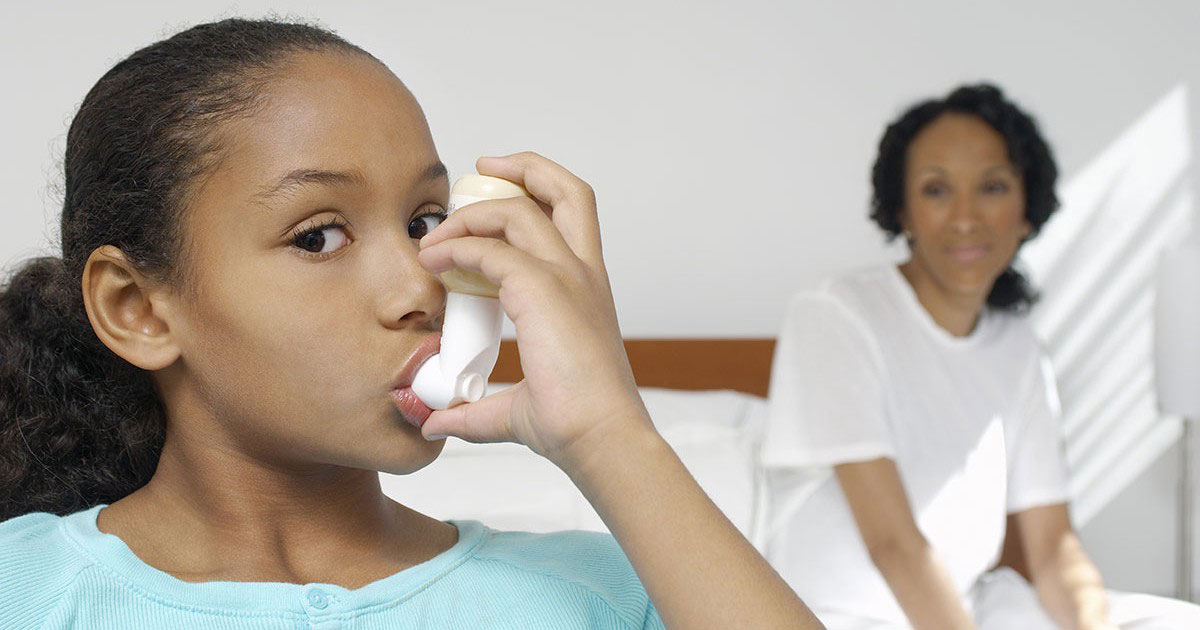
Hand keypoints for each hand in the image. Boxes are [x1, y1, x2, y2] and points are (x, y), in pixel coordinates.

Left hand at [416, 152, 651, 468]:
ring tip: (437, 235)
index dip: (531, 201)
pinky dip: (458, 248)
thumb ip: (476, 411)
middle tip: (480, 170)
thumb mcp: (517, 410)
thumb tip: (437, 422)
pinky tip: (433, 262)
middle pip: (567, 190)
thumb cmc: (575, 426)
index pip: (569, 220)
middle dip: (523, 167)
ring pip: (522, 209)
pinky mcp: (544, 290)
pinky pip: (492, 249)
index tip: (484, 211)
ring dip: (473, 213)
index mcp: (588, 291)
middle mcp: (585, 275)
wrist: (600, 439)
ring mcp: (568, 278)